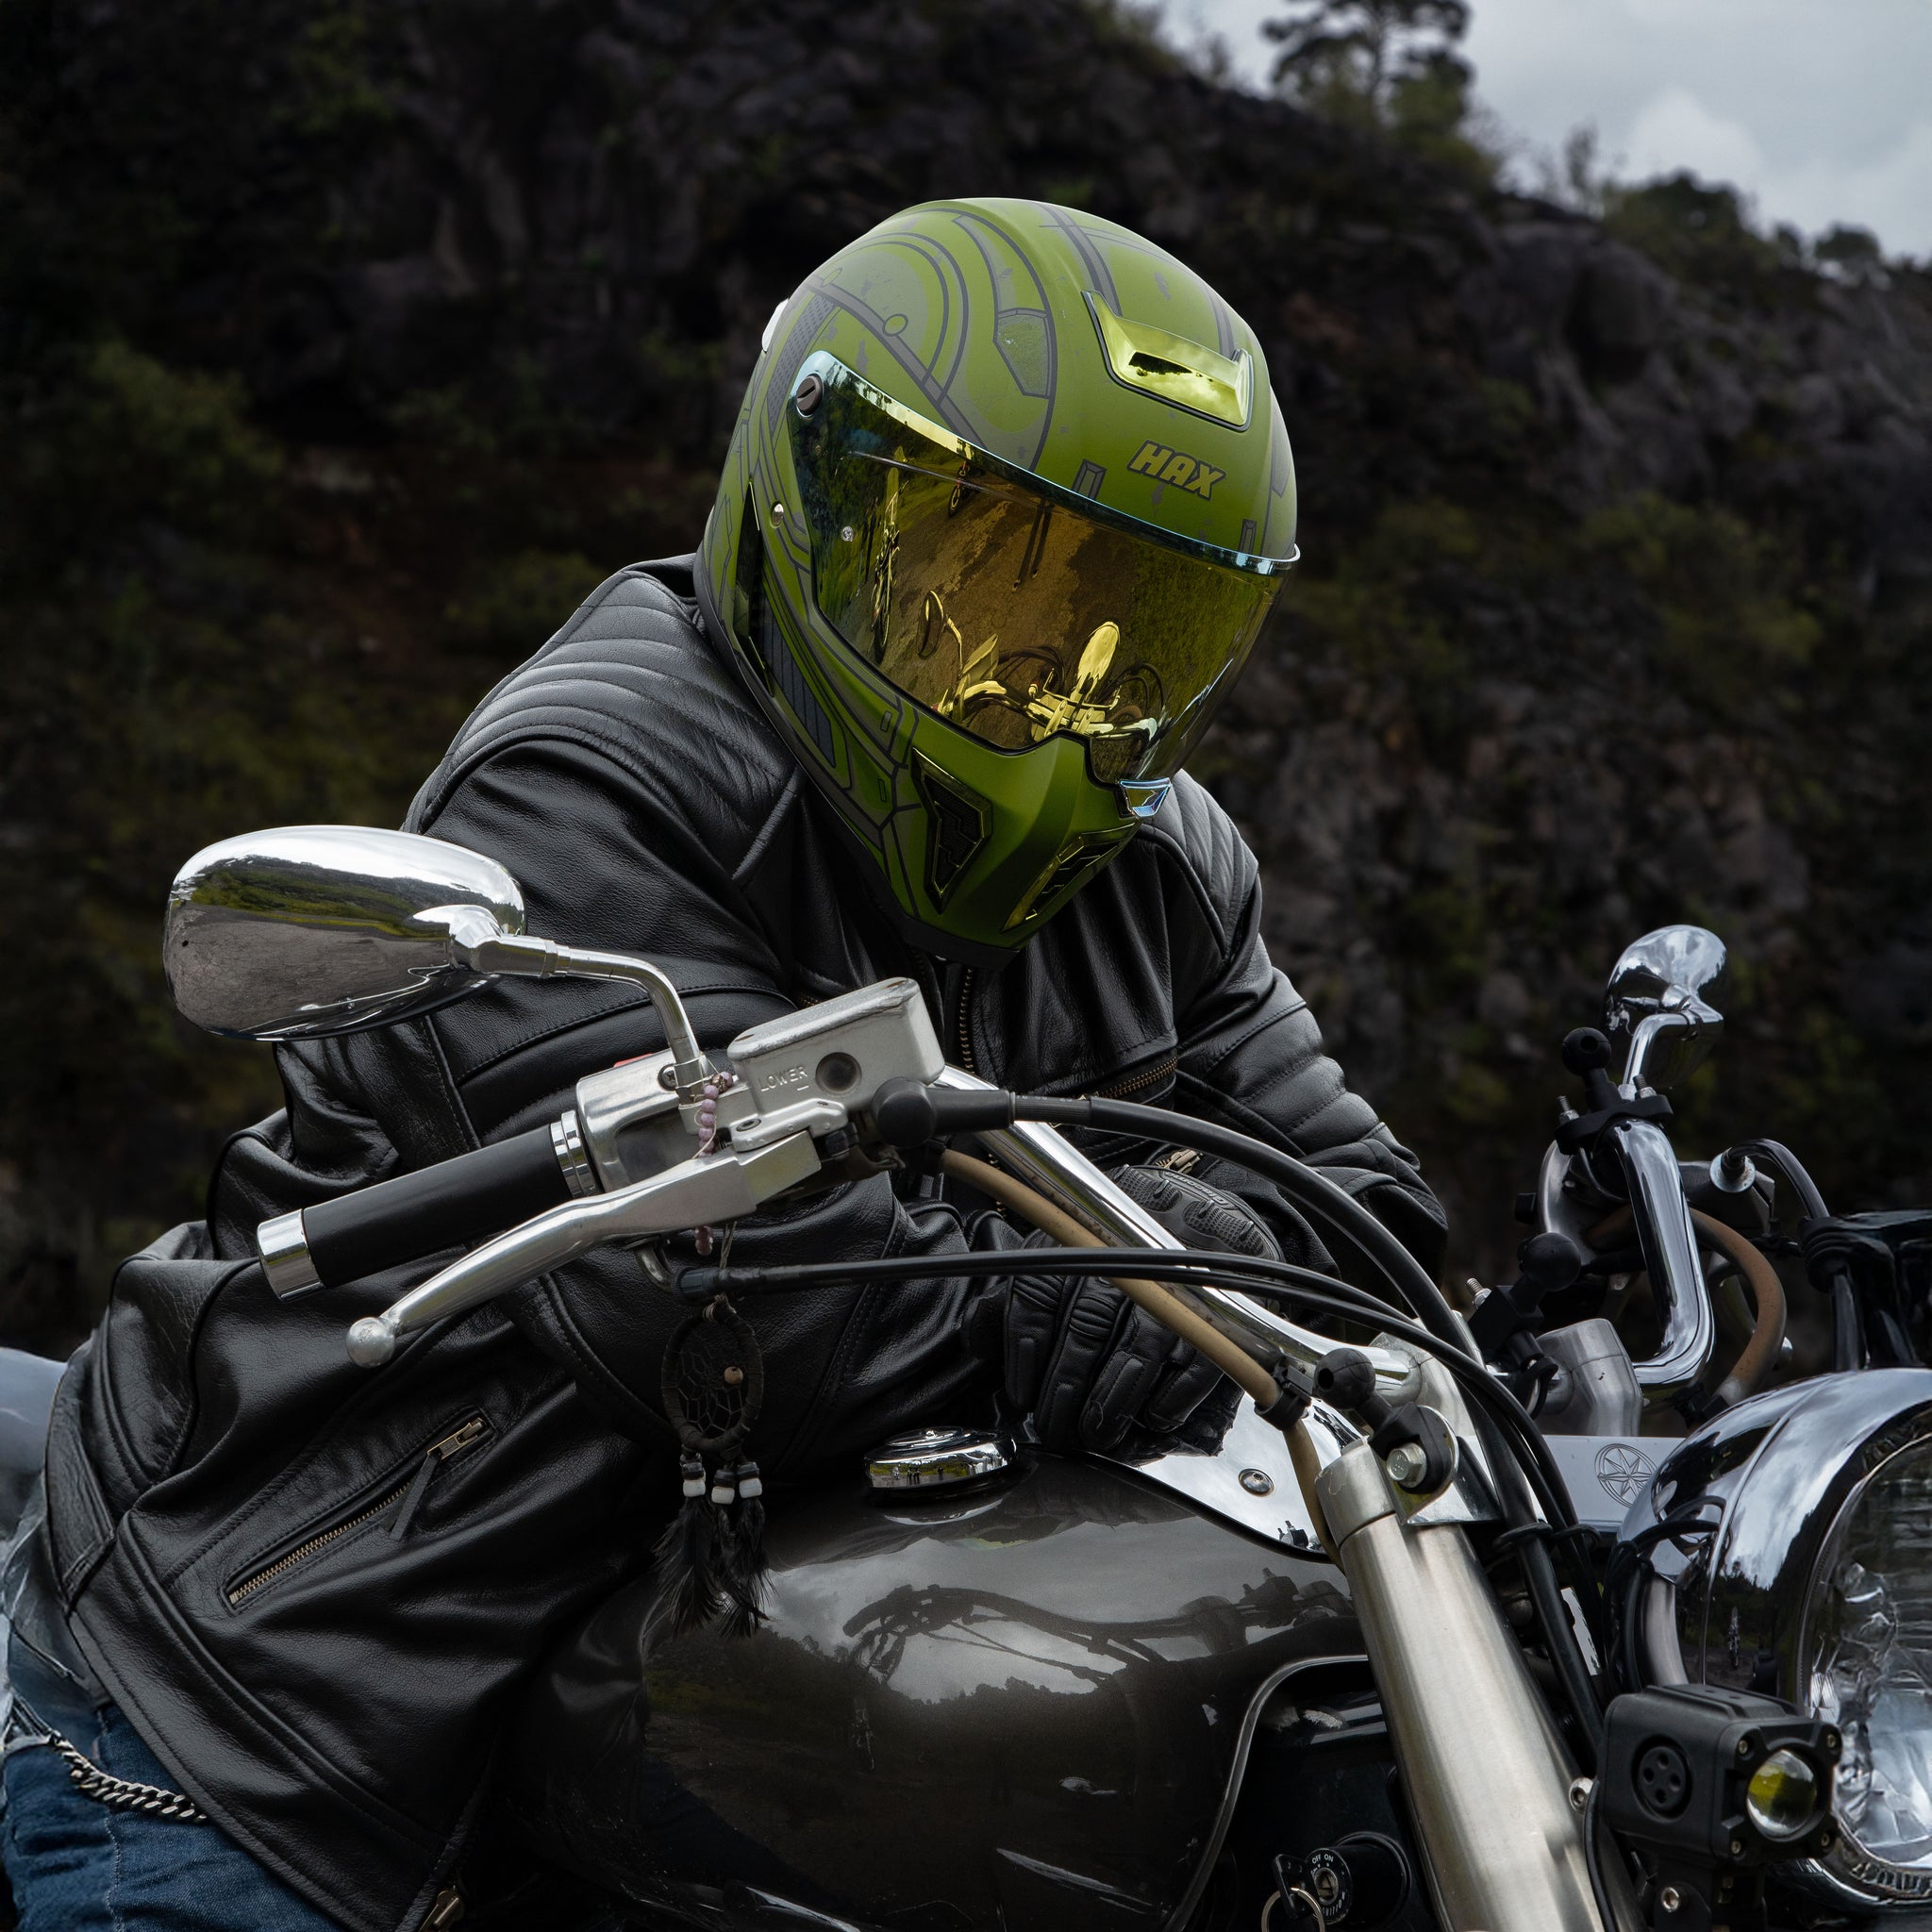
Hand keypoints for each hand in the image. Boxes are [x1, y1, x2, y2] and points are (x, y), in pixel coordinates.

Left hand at [971, 1162, 1279, 1454]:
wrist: (1197, 1203)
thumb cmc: (1115, 1244)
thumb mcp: (1059, 1252)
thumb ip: (1018, 1292)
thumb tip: (979, 1339)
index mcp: (1078, 1234)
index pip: (1041, 1290)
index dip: (1025, 1349)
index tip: (1021, 1393)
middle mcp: (1127, 1251)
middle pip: (1088, 1324)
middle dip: (1066, 1386)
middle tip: (1056, 1426)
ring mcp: (1177, 1276)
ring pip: (1139, 1344)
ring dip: (1115, 1398)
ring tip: (1098, 1431)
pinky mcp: (1221, 1305)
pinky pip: (1198, 1356)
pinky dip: (1174, 1394)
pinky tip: (1154, 1416)